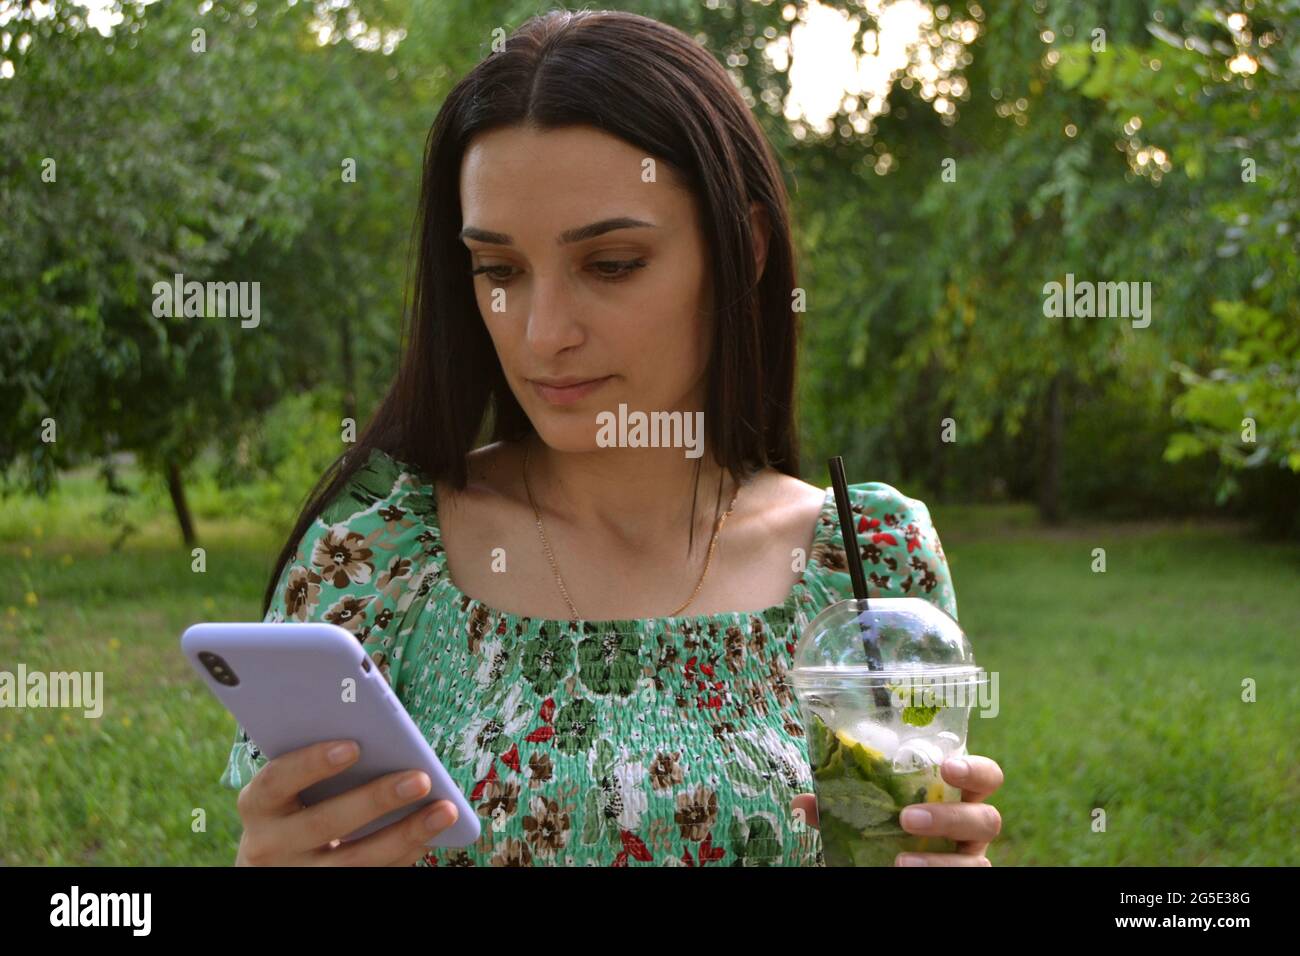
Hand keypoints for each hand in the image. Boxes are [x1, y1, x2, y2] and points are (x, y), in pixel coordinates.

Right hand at [234, 739, 459, 865]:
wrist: (274, 865)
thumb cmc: (295, 803)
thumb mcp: (292, 785)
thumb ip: (321, 759)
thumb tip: (380, 729)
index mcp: (257, 804)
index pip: (277, 780)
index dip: (312, 763)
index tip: (353, 745)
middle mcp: (268, 844)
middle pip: (325, 823)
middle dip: (375, 800)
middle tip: (421, 778)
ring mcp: (298, 874)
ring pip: (353, 861)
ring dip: (405, 834)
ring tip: (445, 810)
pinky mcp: (325, 889)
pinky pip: (370, 877)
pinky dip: (404, 854)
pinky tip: (431, 834)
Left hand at [790, 754, 1003, 866]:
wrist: (891, 865)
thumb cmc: (888, 831)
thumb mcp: (867, 815)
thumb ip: (840, 807)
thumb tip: (802, 802)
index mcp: (955, 796)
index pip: (986, 776)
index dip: (975, 770)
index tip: (947, 766)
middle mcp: (971, 828)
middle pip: (988, 819)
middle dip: (949, 817)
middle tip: (906, 818)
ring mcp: (970, 860)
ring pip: (977, 863)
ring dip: (940, 863)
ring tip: (900, 862)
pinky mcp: (964, 882)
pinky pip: (962, 884)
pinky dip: (935, 877)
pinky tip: (902, 876)